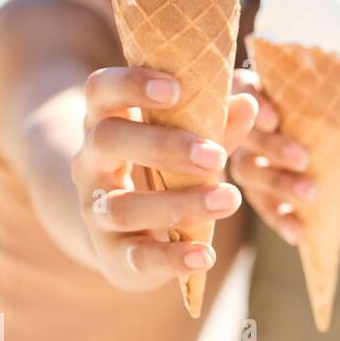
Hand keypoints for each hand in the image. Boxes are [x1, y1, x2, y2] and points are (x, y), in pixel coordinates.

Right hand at [71, 66, 255, 290]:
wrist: (124, 234)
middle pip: (107, 141)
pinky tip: (205, 255)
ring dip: (179, 204)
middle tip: (216, 157)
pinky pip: (136, 257)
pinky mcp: (111, 254)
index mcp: (107, 121)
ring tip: (229, 200)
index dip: (130, 83)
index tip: (175, 88)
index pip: (100, 90)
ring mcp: (94, 211)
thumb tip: (249, 101)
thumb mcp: (186, 142)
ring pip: (121, 207)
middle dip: (163, 146)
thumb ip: (215, 124)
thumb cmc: (163, 170)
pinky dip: (173, 257)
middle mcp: (90, 163)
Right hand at [228, 68, 339, 244]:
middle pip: (248, 138)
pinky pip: (264, 208)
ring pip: (249, 172)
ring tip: (310, 195)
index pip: (244, 90)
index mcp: (259, 96)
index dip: (255, 103)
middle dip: (274, 148)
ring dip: (281, 184)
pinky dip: (283, 220)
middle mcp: (244, 129)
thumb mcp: (335, 130)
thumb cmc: (322, 127)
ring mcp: (244, 161)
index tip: (274, 119)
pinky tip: (297, 233)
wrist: (318, 153)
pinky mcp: (255, 194)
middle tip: (302, 159)